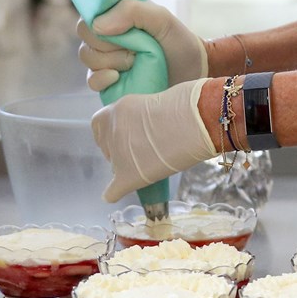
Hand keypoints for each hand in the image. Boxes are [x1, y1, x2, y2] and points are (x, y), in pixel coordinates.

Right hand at [77, 0, 208, 92]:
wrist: (193, 71)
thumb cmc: (178, 41)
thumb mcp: (162, 18)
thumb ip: (132, 11)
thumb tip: (97, 25)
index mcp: (117, 14)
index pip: (89, 13)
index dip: (100, 23)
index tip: (123, 30)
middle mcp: (107, 35)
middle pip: (86, 36)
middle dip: (110, 44)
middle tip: (136, 47)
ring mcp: (106, 58)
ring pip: (88, 57)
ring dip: (112, 61)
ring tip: (135, 61)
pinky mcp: (108, 81)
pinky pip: (91, 80)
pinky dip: (102, 79)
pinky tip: (118, 77)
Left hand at [90, 79, 215, 201]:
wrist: (196, 120)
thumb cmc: (185, 106)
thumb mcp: (152, 103)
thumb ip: (140, 116)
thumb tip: (144, 128)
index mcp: (114, 111)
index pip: (100, 125)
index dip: (113, 131)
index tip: (129, 133)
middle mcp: (111, 133)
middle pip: (108, 147)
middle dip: (122, 149)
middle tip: (146, 148)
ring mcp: (118, 155)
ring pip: (115, 167)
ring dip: (128, 166)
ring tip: (152, 162)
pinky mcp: (127, 176)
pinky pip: (113, 190)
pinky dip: (114, 193)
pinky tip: (113, 194)